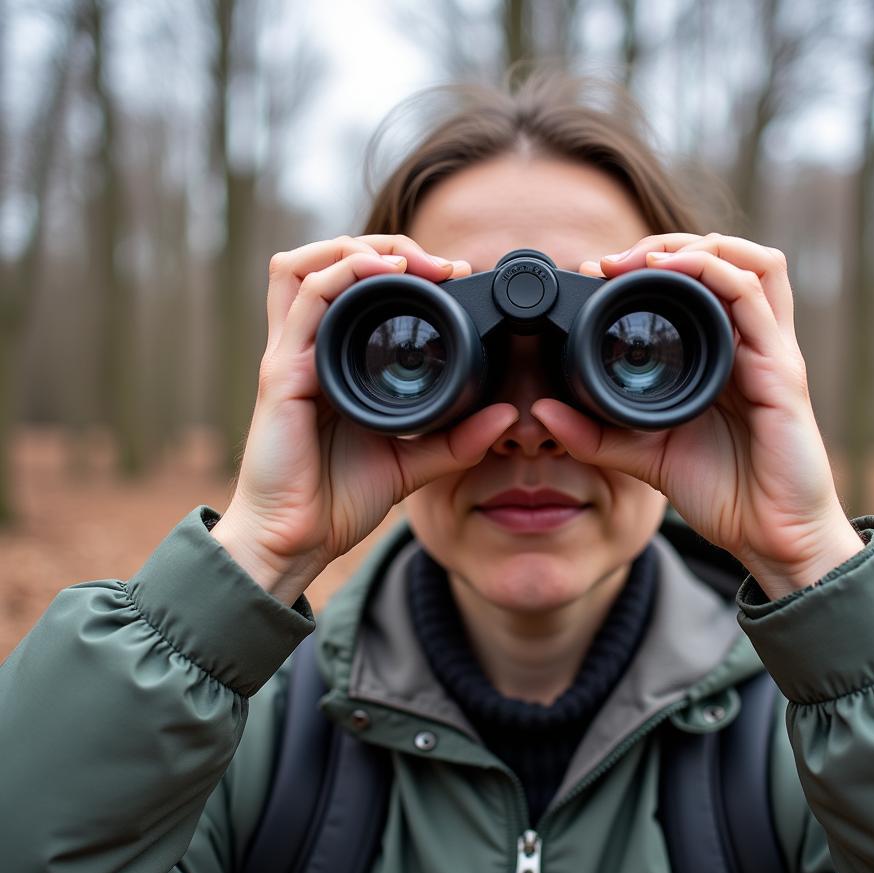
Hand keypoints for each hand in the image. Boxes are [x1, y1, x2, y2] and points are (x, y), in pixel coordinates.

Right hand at [212, 235, 516, 605]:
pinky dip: (344, 273)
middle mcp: (308, 351)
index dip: (402, 269)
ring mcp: (290, 356)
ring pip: (305, 265)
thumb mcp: (412, 464)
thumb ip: (456, 441)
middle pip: (326, 262)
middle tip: (439, 266)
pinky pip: (306, 300)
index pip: (353, 290)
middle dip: (384, 247)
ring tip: (409, 262)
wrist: (295, 540)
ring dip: (360, 248)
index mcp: (333, 365)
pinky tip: (384, 273)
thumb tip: (508, 415)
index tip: (455, 278)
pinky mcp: (282, 371)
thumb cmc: (338, 499)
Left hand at [534, 233, 863, 599]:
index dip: (652, 265)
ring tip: (647, 259)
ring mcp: (771, 352)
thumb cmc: (722, 493)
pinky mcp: (783, 370)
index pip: (700, 285)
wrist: (769, 537)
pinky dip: (715, 272)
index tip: (598, 273)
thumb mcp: (644, 457)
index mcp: (723, 359)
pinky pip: (756, 299)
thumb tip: (544, 411)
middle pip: (727, 258)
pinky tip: (676, 274)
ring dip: (697, 245)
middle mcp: (750, 345)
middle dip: (670, 245)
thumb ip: (596, 435)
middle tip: (616, 261)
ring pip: (751, 261)